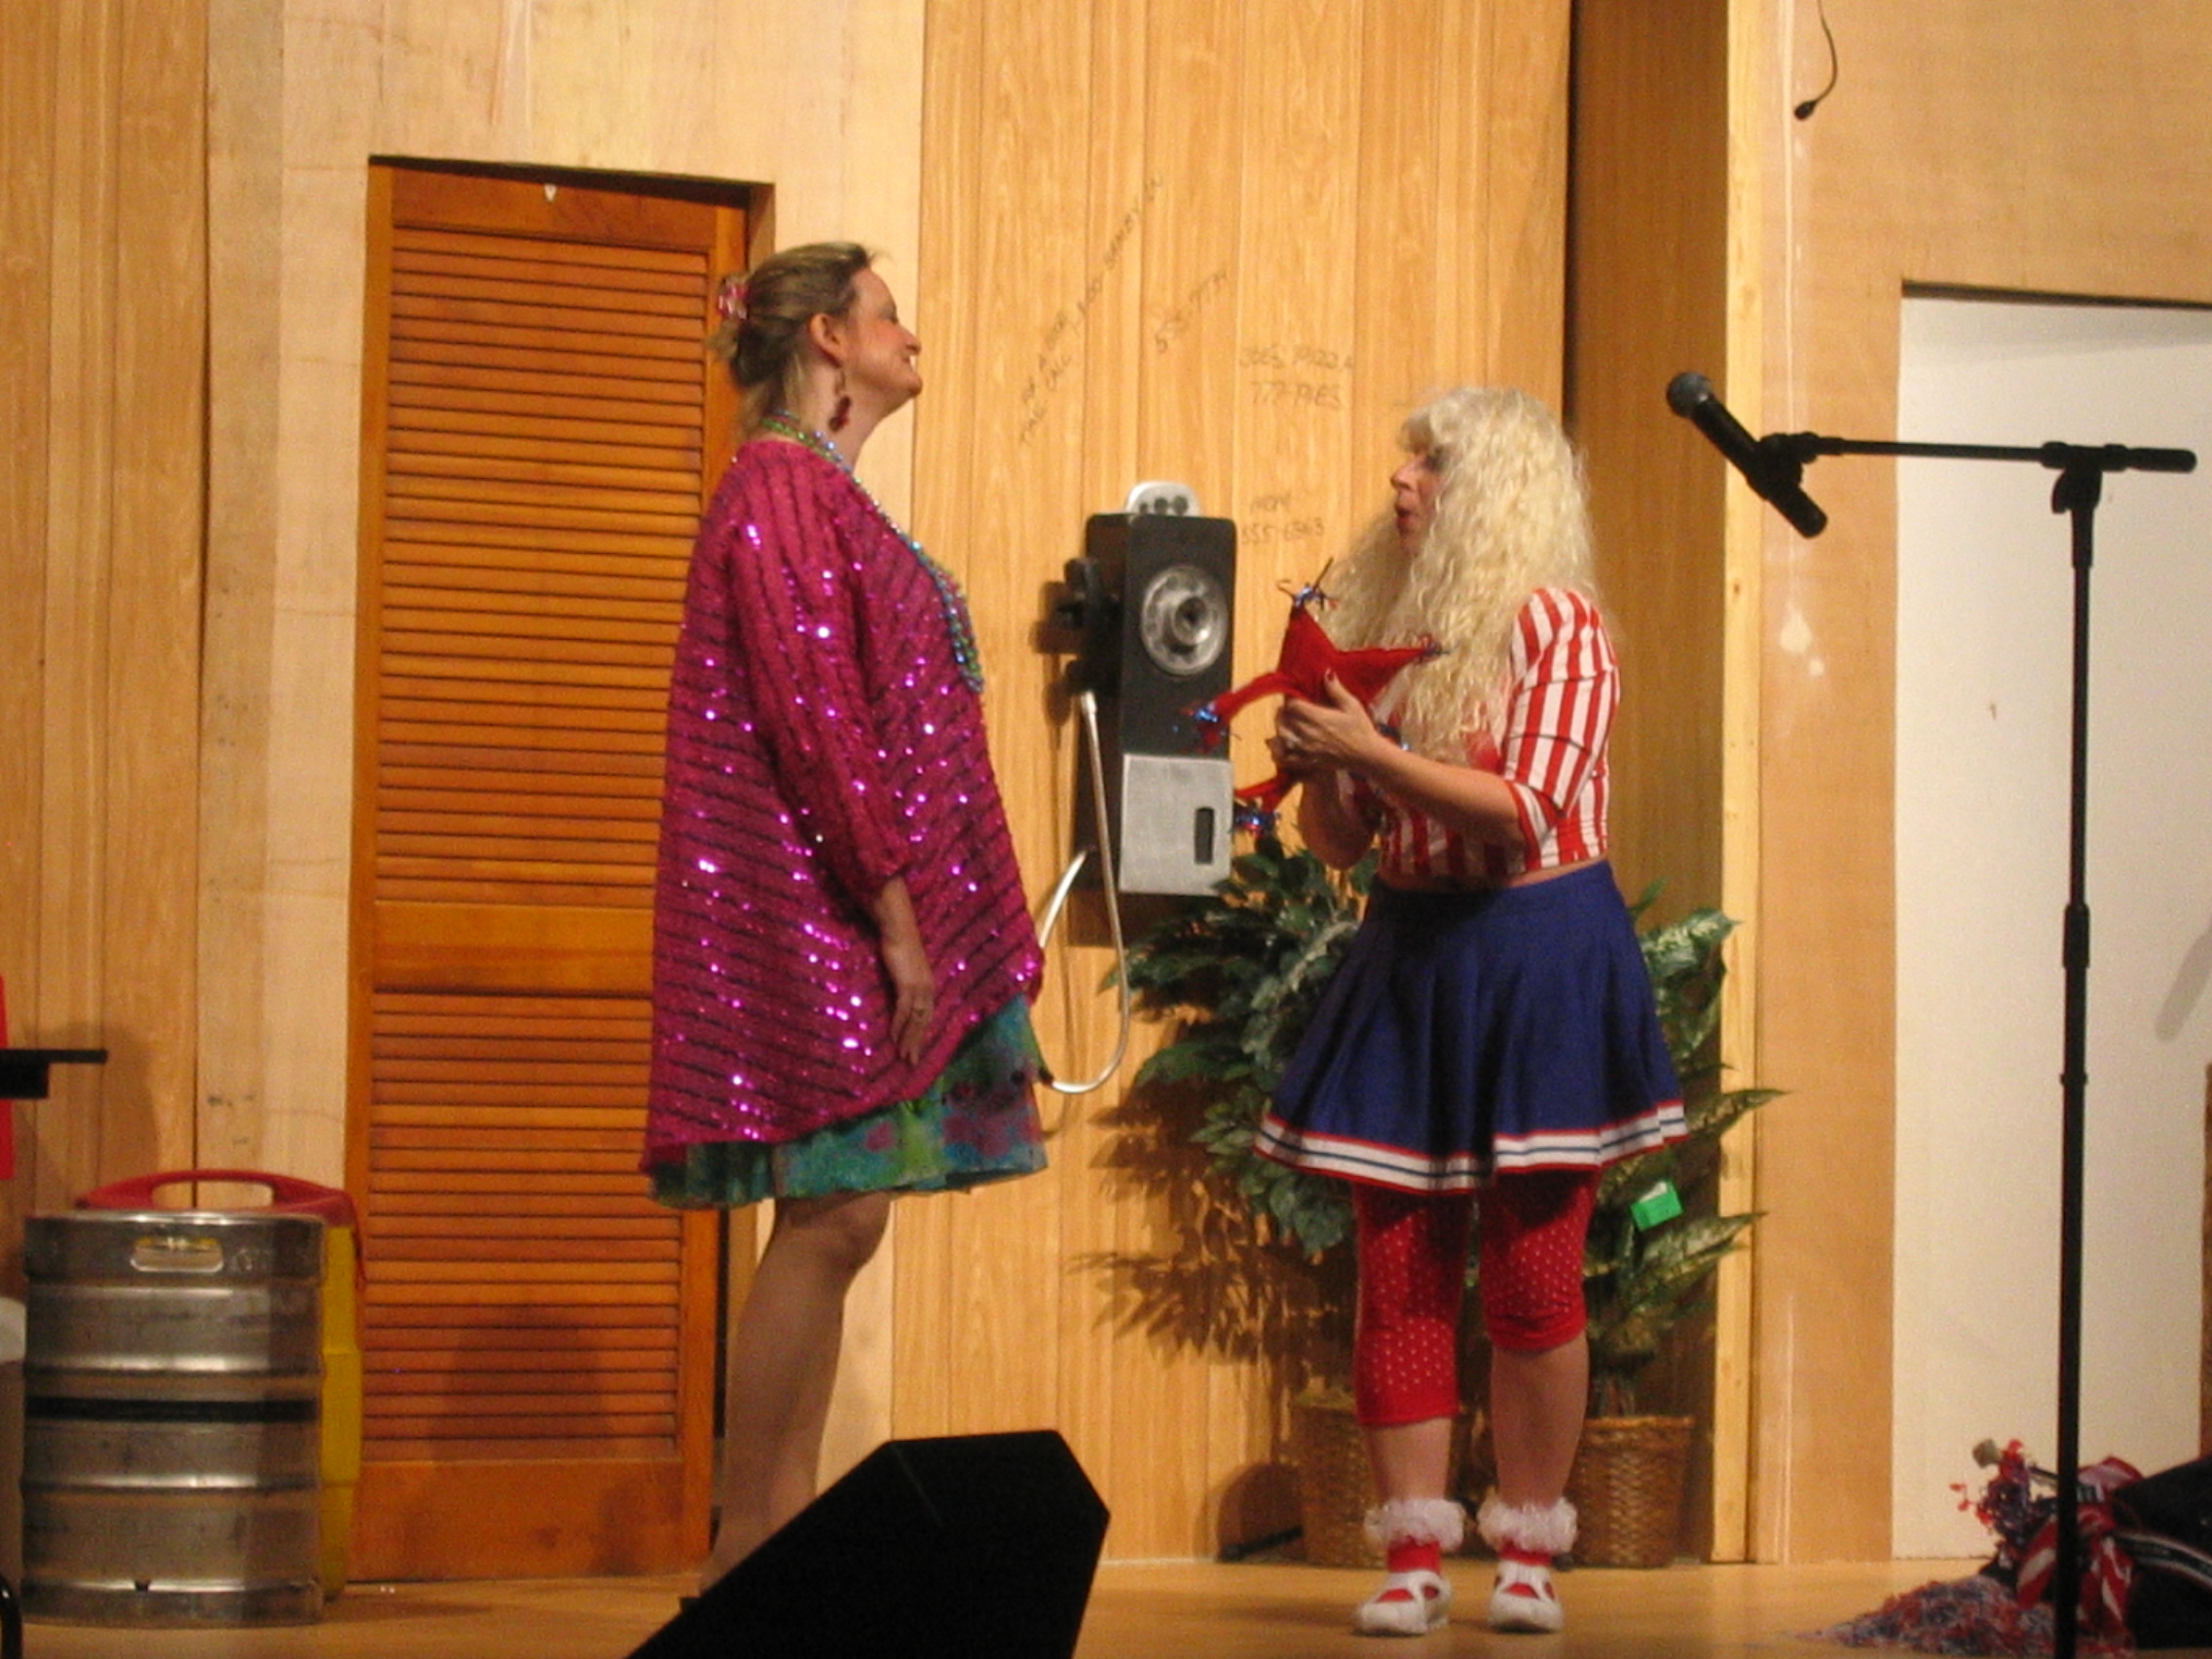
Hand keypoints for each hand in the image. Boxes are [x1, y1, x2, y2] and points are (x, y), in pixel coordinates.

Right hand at [880, 929, 937, 1064]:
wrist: (899, 929)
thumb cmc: (900, 946)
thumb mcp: (905, 970)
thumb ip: (904, 984)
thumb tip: (900, 998)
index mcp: (929, 986)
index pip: (927, 1016)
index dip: (921, 1034)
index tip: (915, 1050)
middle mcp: (928, 989)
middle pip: (924, 1022)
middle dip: (917, 1044)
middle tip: (911, 1063)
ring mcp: (919, 988)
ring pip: (916, 1020)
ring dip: (908, 1039)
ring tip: (903, 1056)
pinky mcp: (908, 985)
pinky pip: (904, 1010)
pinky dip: (898, 1025)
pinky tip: (893, 1038)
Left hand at [1274, 674, 1385, 773]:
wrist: (1367, 755)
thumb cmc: (1361, 728)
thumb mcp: (1352, 705)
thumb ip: (1336, 690)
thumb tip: (1326, 673)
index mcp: (1319, 718)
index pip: (1292, 704)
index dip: (1290, 699)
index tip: (1295, 697)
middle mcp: (1309, 734)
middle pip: (1283, 720)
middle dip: (1284, 712)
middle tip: (1290, 709)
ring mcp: (1307, 750)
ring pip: (1280, 737)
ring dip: (1281, 729)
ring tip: (1287, 724)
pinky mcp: (1307, 763)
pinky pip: (1285, 758)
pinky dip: (1280, 751)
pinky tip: (1284, 745)